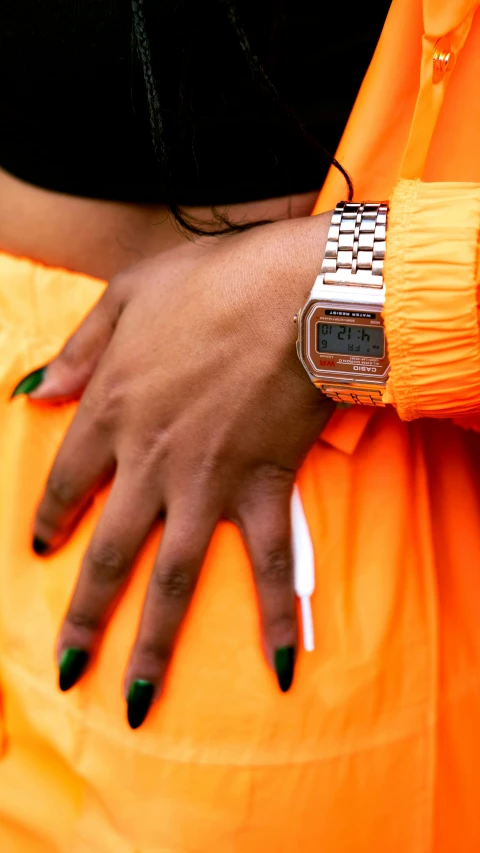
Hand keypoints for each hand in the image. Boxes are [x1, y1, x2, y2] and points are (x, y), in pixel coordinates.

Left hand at [22, 214, 332, 726]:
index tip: (40, 547)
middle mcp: (150, 462)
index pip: (66, 483)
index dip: (48, 518)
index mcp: (111, 412)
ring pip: (172, 577)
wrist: (290, 293)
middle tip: (69, 666)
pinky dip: (275, 614)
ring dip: (152, 642)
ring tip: (135, 699)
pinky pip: (267, 563)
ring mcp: (206, 484)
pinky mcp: (262, 489)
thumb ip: (79, 349)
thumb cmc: (209, 283)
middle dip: (85, 616)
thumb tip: (38, 391)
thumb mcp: (125, 297)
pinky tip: (278, 665)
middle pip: (108, 554)